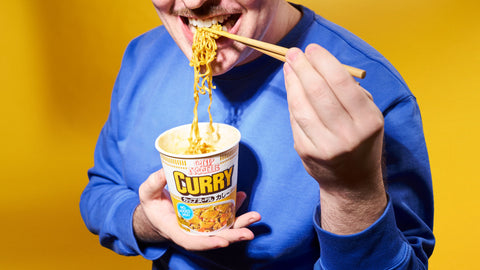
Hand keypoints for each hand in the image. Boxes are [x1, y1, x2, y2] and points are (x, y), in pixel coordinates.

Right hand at [134, 169, 260, 250]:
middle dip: (233, 236)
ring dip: (241, 223)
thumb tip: (164, 172)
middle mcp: (193, 231)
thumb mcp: (147, 193)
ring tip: (256, 217)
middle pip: (216, 237)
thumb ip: (153, 183)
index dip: (209, 242)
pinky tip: (241, 196)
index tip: (223, 241)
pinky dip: (234, 206)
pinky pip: (224, 213)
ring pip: (224, 227)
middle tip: (249, 232)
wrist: (158, 207)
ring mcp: (203, 224)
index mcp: (177, 231)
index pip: (193, 242)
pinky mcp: (209, 214)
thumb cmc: (152, 204)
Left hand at [283, 44, 386, 233]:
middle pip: (318, 93)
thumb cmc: (361, 140)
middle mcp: (348, 135)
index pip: (342, 83)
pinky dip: (292, 101)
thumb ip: (352, 92)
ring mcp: (325, 146)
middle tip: (294, 53)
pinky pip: (295, 120)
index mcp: (368, 121)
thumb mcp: (369, 116)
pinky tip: (292, 88)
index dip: (323, 62)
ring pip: (301, 106)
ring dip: (292, 82)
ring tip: (288, 66)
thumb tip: (320, 64)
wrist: (352, 182)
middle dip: (303, 68)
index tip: (312, 49)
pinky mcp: (307, 152)